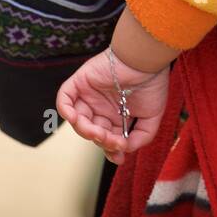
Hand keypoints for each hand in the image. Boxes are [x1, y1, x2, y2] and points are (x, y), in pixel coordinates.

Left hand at [56, 48, 169, 163]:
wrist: (146, 60)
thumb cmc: (152, 84)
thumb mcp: (152, 117)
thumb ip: (141, 137)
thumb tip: (124, 149)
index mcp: (117, 114)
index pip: (107, 138)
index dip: (111, 150)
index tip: (119, 157)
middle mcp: (101, 106)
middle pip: (93, 132)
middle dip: (102, 141)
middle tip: (114, 141)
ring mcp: (89, 95)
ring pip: (78, 121)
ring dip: (86, 131)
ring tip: (99, 133)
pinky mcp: (80, 82)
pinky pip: (64, 99)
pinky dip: (65, 110)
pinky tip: (76, 118)